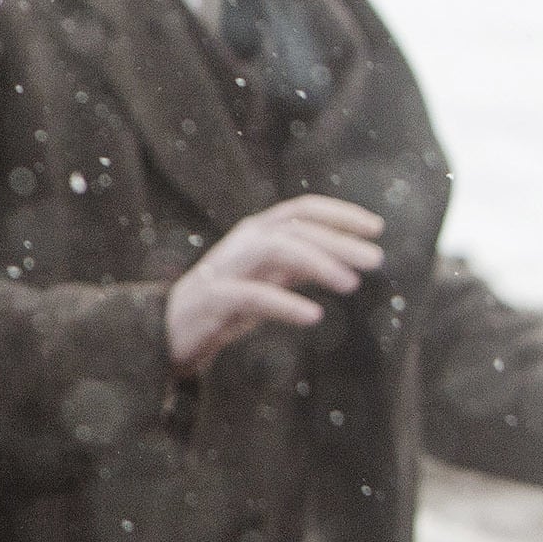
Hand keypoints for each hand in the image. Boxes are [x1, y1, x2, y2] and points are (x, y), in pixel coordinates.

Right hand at [164, 195, 383, 376]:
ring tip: (350, 284)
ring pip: (275, 250)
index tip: (376, 228)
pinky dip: (285, 303)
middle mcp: (240, 243)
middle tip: (376, 261)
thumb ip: (300, 264)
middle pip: (295, 229)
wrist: (166, 331)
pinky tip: (312, 316)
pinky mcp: (212, 299)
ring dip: (316, 262)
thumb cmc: (225, 304)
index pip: (301, 210)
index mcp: (254, 233)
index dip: (340, 214)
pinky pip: (252, 295)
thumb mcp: (268, 278)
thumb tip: (349, 256)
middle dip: (339, 241)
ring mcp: (224, 268)